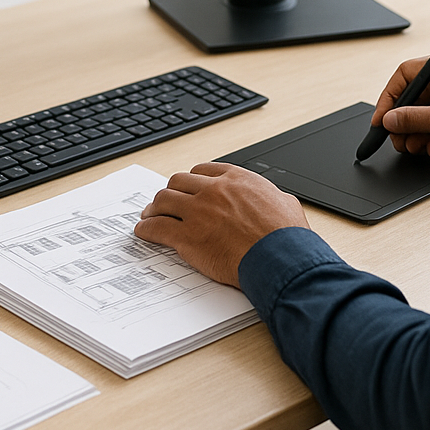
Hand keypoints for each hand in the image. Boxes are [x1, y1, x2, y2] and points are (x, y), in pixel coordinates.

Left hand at [134, 163, 308, 286]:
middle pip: (179, 181)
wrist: (280, 258)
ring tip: (150, 215)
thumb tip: (275, 201)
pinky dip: (146, 229)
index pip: (204, 170)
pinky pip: (157, 228)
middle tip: (166, 201)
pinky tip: (143, 232)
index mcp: (237, 180)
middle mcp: (214, 191)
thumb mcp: (285, 203)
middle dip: (171, 191)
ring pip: (164, 200)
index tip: (189, 187)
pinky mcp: (187, 238)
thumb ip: (271, 197)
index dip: (193, 180)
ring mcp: (198, 213)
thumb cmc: (286, 236)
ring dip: (154, 208)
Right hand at [373, 51, 429, 156]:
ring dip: (418, 130)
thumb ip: (414, 119)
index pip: (405, 74)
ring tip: (418, 147)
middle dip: (404, 120)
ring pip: (424, 109)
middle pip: (414, 95)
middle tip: (399, 139)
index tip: (382, 119)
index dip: (389, 98)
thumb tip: (389, 119)